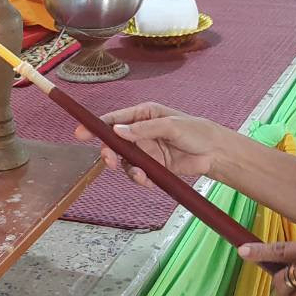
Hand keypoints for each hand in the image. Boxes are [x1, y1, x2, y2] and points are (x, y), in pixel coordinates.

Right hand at [73, 102, 225, 182]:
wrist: (214, 153)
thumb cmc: (196, 131)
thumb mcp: (171, 126)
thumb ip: (144, 129)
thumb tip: (118, 130)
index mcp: (143, 115)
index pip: (115, 119)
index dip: (96, 126)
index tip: (81, 133)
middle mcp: (141, 132)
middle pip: (114, 142)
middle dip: (109, 153)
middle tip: (109, 161)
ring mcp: (146, 150)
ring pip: (124, 161)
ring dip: (127, 170)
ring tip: (139, 175)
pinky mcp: (153, 167)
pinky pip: (138, 174)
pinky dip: (140, 179)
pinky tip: (148, 181)